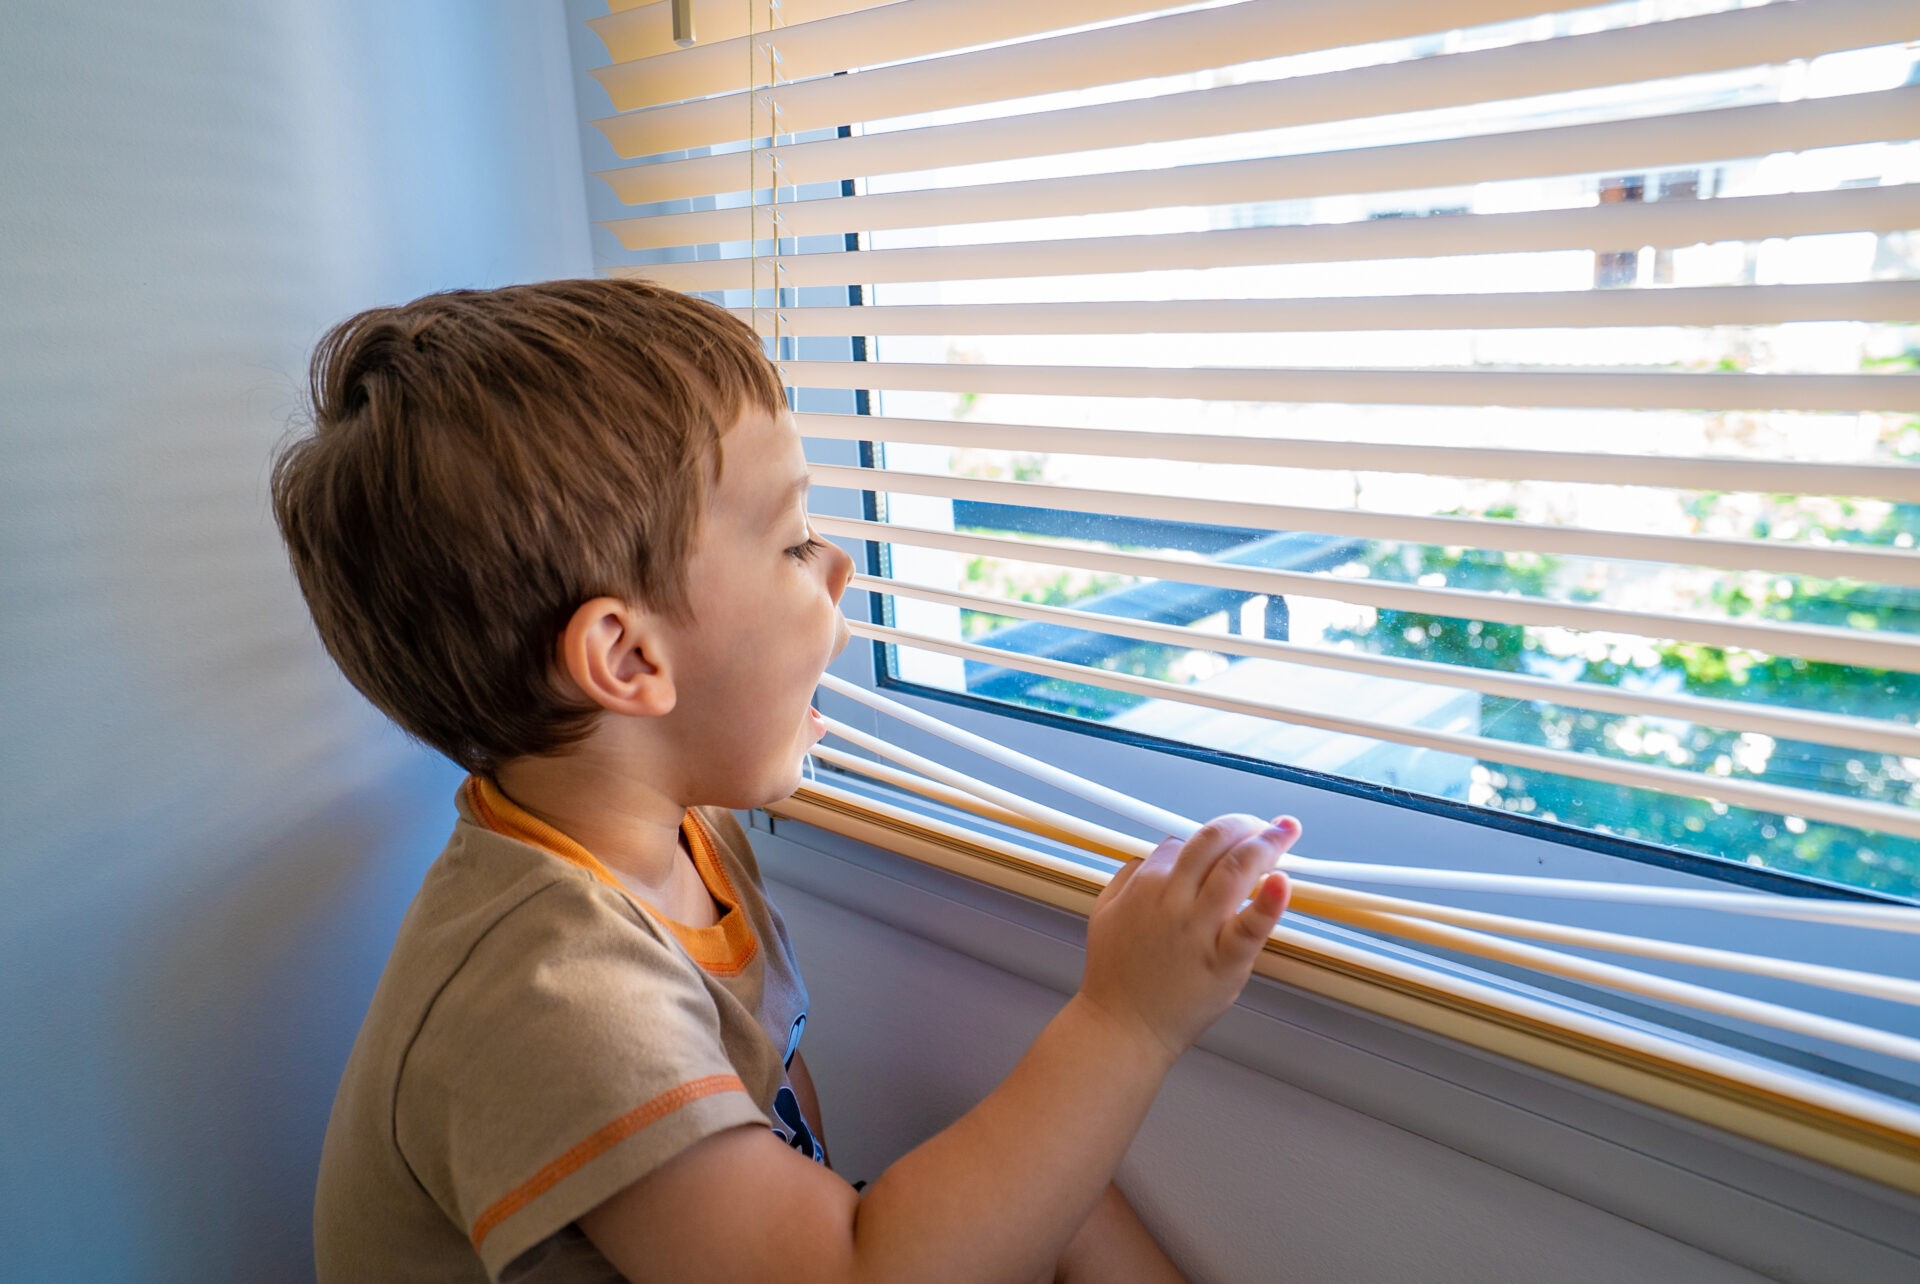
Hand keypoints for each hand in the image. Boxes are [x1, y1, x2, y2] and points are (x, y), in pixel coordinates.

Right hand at [1077, 814, 1296, 1063]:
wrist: (1124, 1027)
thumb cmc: (1116, 975)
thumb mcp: (1106, 912)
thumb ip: (1129, 877)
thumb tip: (1155, 856)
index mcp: (1145, 885)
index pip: (1185, 842)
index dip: (1209, 841)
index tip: (1226, 845)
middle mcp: (1173, 900)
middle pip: (1213, 841)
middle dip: (1243, 824)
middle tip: (1262, 825)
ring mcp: (1200, 930)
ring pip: (1236, 870)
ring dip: (1266, 843)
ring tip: (1284, 831)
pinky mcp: (1225, 961)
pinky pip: (1250, 927)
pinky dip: (1269, 902)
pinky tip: (1283, 883)